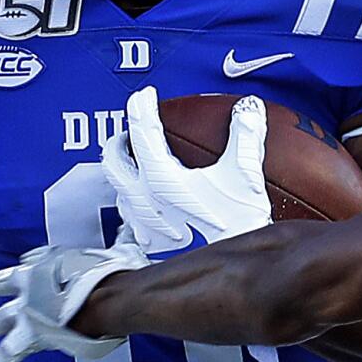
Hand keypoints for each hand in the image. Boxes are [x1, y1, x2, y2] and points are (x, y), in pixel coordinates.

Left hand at [0, 237, 149, 361]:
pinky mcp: (31, 337)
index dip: (4, 282)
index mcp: (41, 271)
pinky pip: (3, 357)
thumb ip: (113, 242)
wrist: (108, 295)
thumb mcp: (108, 250)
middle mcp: (28, 293)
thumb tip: (128, 228)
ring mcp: (27, 314)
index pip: (16, 276)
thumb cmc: (112, 273)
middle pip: (1, 309)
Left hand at [103, 86, 271, 257]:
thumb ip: (245, 135)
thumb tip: (247, 109)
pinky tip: (145, 203)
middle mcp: (146, 200)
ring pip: (119, 190)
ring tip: (133, 162)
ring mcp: (146, 222)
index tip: (146, 95)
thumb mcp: (244, 173)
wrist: (239, 266)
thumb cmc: (238, 223)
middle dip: (119, 141)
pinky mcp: (153, 241)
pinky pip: (131, 218)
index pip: (143, 132)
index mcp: (162, 178)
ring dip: (123, 173)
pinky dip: (134, 203)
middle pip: (114, 162)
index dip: (142, 108)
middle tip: (129, 129)